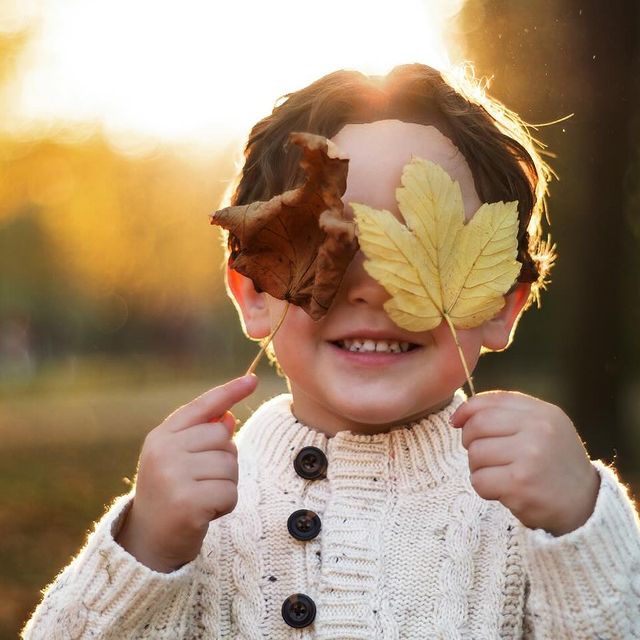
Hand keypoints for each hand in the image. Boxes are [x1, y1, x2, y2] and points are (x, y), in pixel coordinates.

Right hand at [116, 374, 257, 571]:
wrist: (147, 544)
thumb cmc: (170, 495)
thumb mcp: (178, 460)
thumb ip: (201, 436)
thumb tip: (229, 416)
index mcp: (161, 437)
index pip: (202, 407)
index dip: (229, 392)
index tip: (252, 379)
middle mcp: (163, 451)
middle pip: (223, 437)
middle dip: (224, 460)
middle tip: (201, 482)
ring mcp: (173, 476)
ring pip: (230, 465)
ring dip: (225, 485)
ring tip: (201, 497)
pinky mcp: (187, 503)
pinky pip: (230, 492)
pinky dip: (225, 506)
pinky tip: (205, 514)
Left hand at [451, 390, 599, 535]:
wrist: (586, 506)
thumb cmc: (554, 464)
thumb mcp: (543, 428)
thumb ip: (506, 414)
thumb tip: (459, 416)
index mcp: (542, 412)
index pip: (490, 401)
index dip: (466, 411)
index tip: (457, 423)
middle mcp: (538, 430)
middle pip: (477, 426)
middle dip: (470, 442)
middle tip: (484, 456)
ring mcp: (530, 457)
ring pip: (475, 454)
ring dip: (479, 468)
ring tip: (499, 475)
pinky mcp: (520, 485)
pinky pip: (479, 480)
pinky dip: (485, 488)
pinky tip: (503, 491)